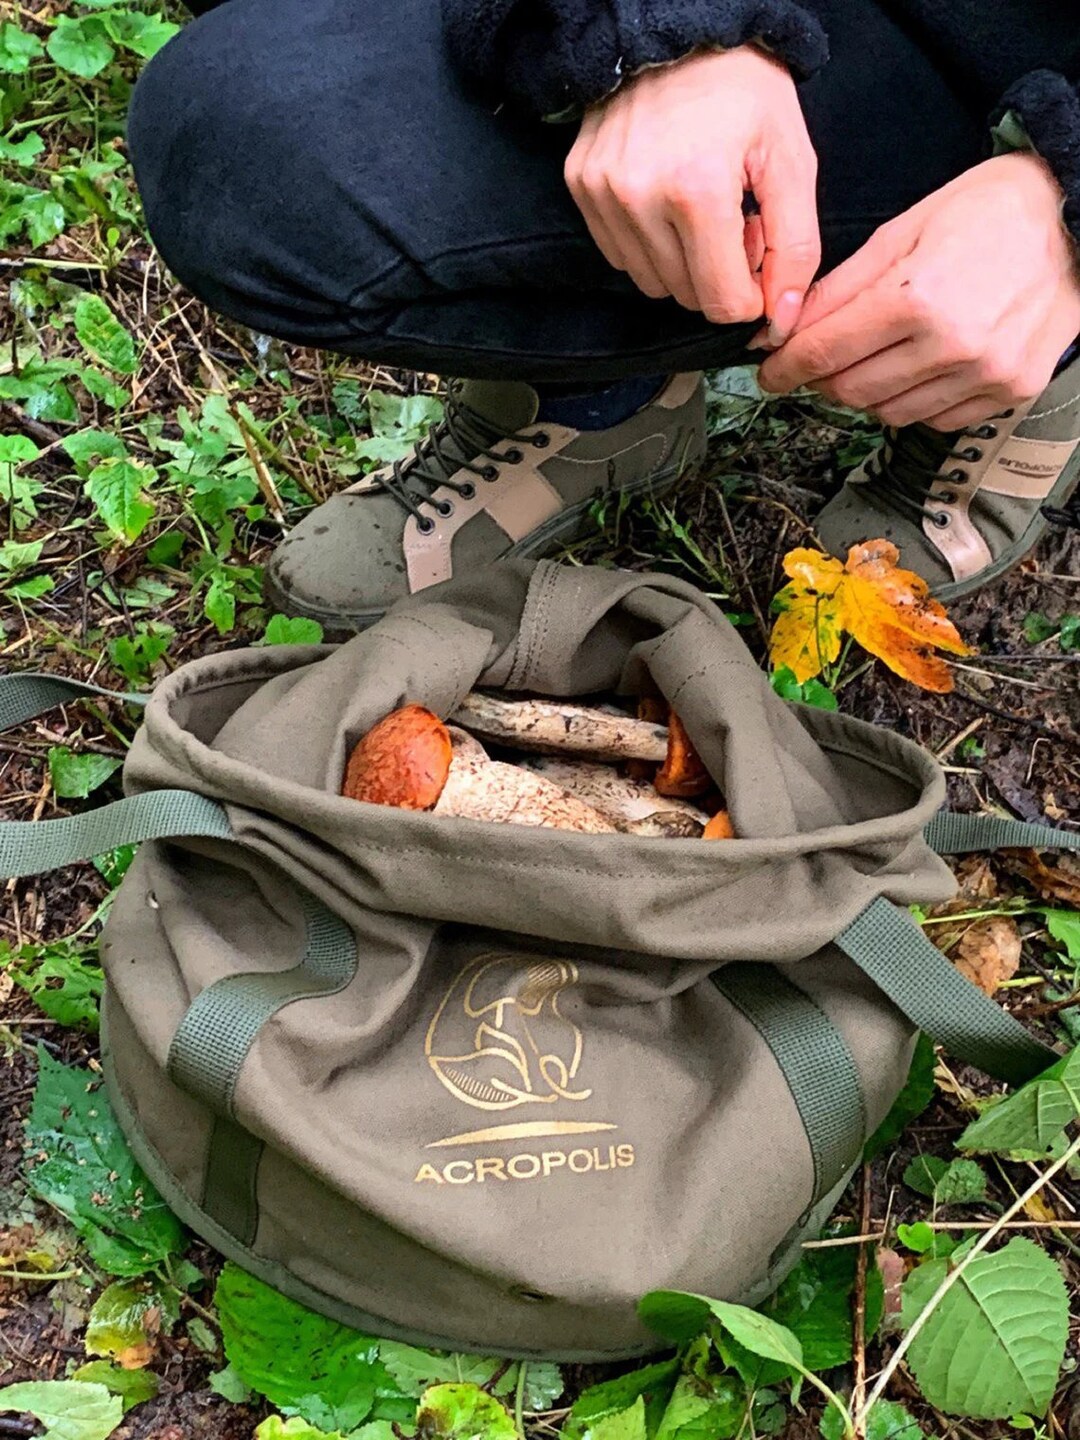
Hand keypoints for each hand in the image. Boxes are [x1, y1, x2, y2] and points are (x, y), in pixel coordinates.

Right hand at [564, 46, 818, 330]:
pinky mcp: (582, 187)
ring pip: (653, 283)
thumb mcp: (791, 159)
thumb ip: (795, 246)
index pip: (722, 302)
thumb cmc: (743, 90)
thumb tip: (780, 321)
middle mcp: (640, 198)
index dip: (751, 294)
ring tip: (702, 210)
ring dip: (684, 264)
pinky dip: (651, 245)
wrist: (677, 30)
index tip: (759, 252)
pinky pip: (621, 257)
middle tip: (735, 220)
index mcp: (697, 192)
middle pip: (687, 297)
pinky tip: (668, 202)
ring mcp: (603, 194)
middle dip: (719, 274)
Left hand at [758, 152, 1079, 428]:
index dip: (786, 368)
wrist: (1078, 214)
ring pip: (891, 413)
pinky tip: (915, 369)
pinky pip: (936, 418)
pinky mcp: (1010, 391)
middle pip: (852, 391)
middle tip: (816, 363)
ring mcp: (986, 374)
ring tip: (871, 360)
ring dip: (866, 393)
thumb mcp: (903, 231)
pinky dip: (912, 402)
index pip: (826, 353)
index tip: (770, 373)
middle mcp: (954, 345)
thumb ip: (840, 289)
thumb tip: (785, 330)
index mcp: (918, 298)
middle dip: (822, 380)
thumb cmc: (990, 210)